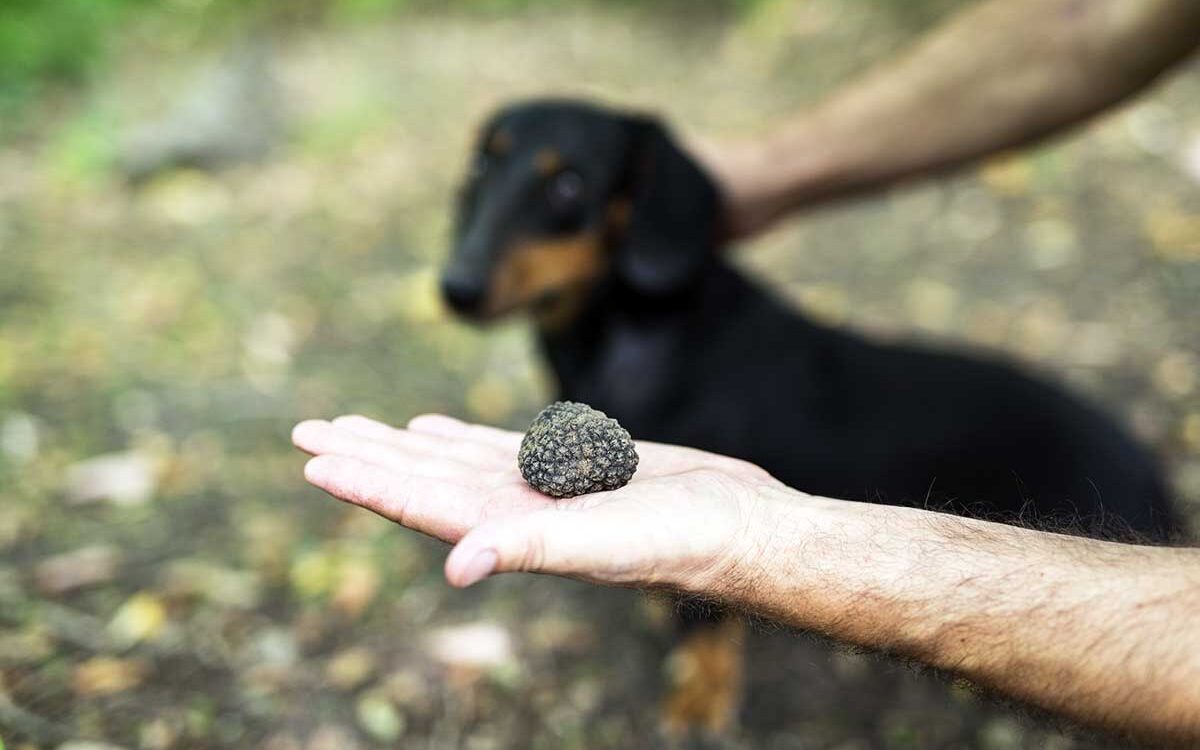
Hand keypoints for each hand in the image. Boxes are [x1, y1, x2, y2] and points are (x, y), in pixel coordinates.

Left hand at [291, 414, 785, 590]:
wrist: (737, 526)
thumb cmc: (681, 541)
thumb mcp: (603, 542)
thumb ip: (530, 547)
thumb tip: (459, 566)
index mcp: (510, 531)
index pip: (420, 504)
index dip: (366, 482)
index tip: (313, 459)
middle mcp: (512, 512)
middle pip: (420, 478)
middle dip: (364, 454)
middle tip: (305, 431)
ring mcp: (537, 489)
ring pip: (448, 460)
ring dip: (398, 444)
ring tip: (351, 426)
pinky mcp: (567, 466)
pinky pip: (494, 447)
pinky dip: (455, 437)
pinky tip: (430, 428)